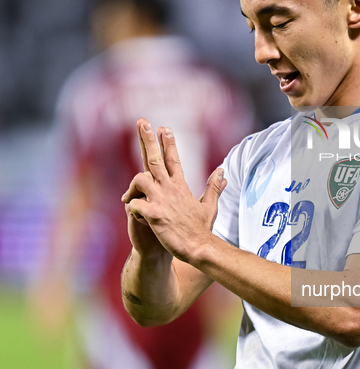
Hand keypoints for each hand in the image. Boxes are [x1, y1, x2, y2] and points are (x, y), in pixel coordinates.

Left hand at [122, 119, 226, 262]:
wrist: (200, 247)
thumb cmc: (202, 230)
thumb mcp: (210, 206)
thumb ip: (214, 187)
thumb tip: (222, 172)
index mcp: (181, 186)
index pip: (174, 159)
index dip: (168, 142)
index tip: (164, 127)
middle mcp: (170, 189)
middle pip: (155, 158)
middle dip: (147, 138)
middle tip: (142, 121)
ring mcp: (161, 200)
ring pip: (140, 178)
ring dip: (132, 186)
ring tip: (128, 197)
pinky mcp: (153, 214)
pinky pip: (134, 205)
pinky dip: (131, 208)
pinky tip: (134, 216)